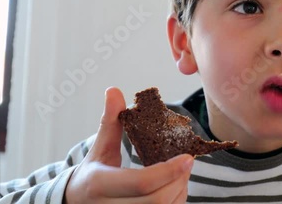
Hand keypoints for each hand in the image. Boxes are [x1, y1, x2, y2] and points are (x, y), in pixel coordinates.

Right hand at [64, 87, 193, 203]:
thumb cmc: (93, 173)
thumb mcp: (99, 148)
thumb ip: (110, 121)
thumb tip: (114, 90)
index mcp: (99, 184)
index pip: (142, 182)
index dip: (170, 170)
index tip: (188, 157)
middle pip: (158, 200)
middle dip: (179, 180)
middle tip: (187, 163)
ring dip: (180, 191)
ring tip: (181, 173)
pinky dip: (175, 201)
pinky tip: (174, 187)